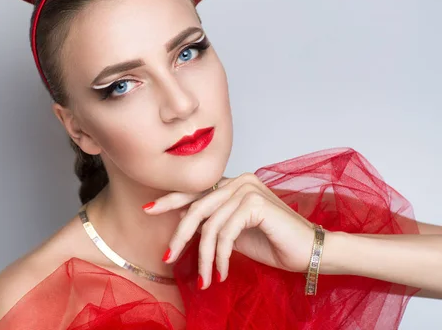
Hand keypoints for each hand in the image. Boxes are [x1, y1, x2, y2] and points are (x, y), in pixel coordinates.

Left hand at [143, 173, 316, 289]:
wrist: (311, 252)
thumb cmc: (274, 244)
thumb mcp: (234, 234)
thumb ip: (213, 224)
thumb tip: (183, 221)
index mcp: (233, 185)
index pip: (196, 191)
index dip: (170, 200)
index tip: (148, 210)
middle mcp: (238, 181)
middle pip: (196, 208)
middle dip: (179, 236)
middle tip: (169, 257)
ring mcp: (247, 189)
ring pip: (209, 225)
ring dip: (205, 257)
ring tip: (207, 278)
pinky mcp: (255, 203)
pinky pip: (224, 232)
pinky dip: (220, 256)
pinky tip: (222, 272)